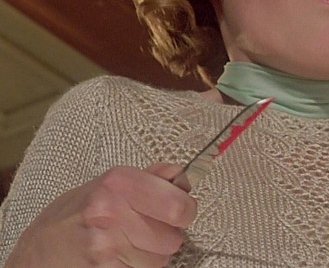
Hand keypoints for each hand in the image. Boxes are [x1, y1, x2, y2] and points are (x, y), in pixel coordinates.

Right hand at [6, 163, 196, 266]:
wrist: (38, 250)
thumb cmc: (75, 215)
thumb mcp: (108, 185)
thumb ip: (150, 178)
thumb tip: (182, 175)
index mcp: (118, 183)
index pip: (178, 206)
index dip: (184, 210)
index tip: (178, 211)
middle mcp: (111, 211)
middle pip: (173, 237)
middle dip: (165, 236)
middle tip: (144, 230)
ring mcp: (106, 245)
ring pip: (160, 259)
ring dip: (150, 255)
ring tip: (126, 245)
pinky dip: (136, 267)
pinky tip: (118, 258)